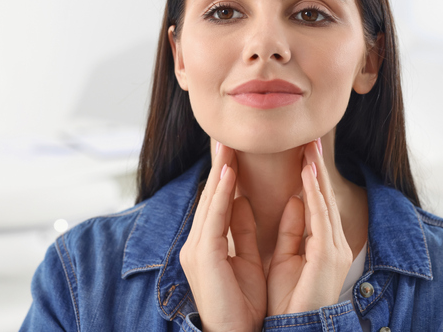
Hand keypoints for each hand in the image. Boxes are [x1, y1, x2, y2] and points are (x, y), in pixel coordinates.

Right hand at [179, 143, 266, 331]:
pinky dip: (222, 192)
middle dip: (219, 166)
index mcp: (208, 245)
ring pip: (209, 201)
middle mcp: (197, 243)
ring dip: (219, 171)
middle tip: (226, 138)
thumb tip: (244, 200)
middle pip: (209, 196)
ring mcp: (196, 248)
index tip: (233, 151)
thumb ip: (244, 229)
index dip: (225, 176)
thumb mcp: (247, 258)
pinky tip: (229, 172)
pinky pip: (214, 216)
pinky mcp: (202, 254)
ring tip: (227, 146)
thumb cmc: (243, 304)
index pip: (217, 202)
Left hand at [266, 139, 352, 315]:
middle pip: (324, 198)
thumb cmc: (288, 301)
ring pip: (325, 203)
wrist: (294, 331)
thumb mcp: (287, 257)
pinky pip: (321, 218)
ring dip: (316, 173)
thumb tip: (294, 200)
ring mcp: (335, 250)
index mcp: (325, 246)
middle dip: (316, 168)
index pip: (317, 204)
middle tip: (310, 139)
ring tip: (309, 147)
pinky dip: (314, 193)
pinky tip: (307, 173)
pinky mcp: (329, 257)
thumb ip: (291, 230)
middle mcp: (334, 245)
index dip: (310, 177)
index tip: (303, 152)